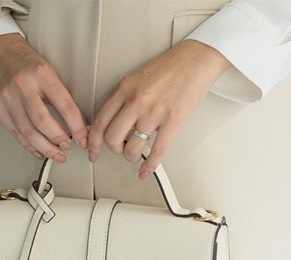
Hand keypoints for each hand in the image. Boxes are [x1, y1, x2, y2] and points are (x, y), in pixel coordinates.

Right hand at [0, 33, 88, 162]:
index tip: (83, 139)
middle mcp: (22, 85)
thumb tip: (80, 125)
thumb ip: (62, 97)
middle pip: (42, 122)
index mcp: (41, 73)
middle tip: (68, 147)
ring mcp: (7, 97)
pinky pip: (16, 134)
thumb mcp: (50, 72)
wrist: (0, 52)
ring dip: (45, 148)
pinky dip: (30, 146)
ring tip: (57, 154)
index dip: (77, 127)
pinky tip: (40, 151)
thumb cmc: (27, 63)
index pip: (64, 105)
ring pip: (28, 132)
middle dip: (58, 140)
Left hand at [87, 39, 231, 177]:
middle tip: (121, 148)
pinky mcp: (173, 120)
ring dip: (132, 156)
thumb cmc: (169, 68)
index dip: (93, 142)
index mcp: (124, 89)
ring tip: (136, 153)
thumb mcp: (136, 79)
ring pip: (132, 148)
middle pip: (112, 138)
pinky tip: (146, 170)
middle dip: (114, 149)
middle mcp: (136, 101)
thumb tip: (113, 125)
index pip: (100, 122)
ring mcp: (154, 111)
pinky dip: (150, 166)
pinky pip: (157, 151)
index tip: (93, 151)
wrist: (197, 58)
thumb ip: (123, 100)